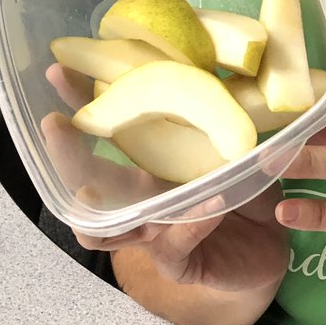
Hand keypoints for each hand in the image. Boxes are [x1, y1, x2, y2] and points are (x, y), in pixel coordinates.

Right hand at [41, 65, 288, 292]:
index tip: (57, 72)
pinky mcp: (179, 262)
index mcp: (145, 167)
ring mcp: (153, 236)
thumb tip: (210, 62)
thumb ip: (215, 116)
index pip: (104, 133)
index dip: (78, 104)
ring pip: (104, 230)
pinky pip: (175, 243)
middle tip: (55, 123)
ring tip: (90, 186)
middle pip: (85, 180)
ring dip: (98, 206)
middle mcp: (139, 201)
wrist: (269, 247)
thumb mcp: (230, 146)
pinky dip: (189, 221)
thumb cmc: (245, 194)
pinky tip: (209, 203)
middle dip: (65, 153)